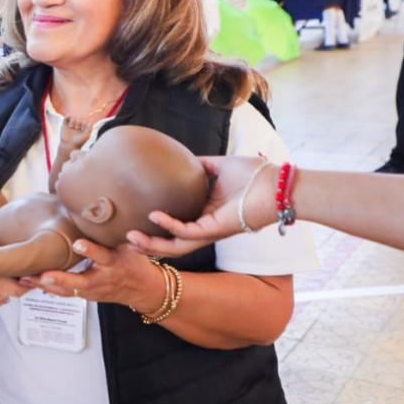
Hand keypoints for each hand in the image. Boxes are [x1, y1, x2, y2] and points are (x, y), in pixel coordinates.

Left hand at [33, 239, 164, 310]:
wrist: (142, 289)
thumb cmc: (133, 262)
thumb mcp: (128, 245)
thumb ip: (113, 232)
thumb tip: (98, 206)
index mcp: (114, 263)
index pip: (102, 256)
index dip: (90, 250)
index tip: (78, 244)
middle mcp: (102, 279)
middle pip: (80, 282)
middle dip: (60, 279)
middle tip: (42, 275)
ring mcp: (92, 291)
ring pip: (68, 291)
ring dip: (46, 286)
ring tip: (24, 278)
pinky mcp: (85, 296)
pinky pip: (64, 294)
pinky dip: (46, 289)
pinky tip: (27, 283)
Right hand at [59, 117, 93, 154]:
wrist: (69, 146)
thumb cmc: (79, 142)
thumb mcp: (87, 135)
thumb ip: (90, 128)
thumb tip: (90, 121)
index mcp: (83, 128)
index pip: (85, 120)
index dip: (84, 123)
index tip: (82, 129)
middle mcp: (77, 126)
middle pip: (79, 118)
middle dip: (79, 122)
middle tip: (77, 128)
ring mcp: (71, 126)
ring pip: (73, 117)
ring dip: (73, 121)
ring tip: (72, 127)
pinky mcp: (64, 125)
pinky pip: (66, 117)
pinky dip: (68, 117)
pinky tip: (69, 121)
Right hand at [124, 155, 276, 257]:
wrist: (278, 186)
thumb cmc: (255, 177)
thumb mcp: (220, 166)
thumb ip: (200, 164)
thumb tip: (181, 156)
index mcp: (205, 214)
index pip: (175, 229)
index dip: (155, 230)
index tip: (134, 224)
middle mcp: (205, 227)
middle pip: (171, 243)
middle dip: (147, 245)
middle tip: (125, 240)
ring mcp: (210, 231)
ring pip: (176, 246)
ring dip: (152, 244)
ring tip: (131, 239)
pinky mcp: (216, 229)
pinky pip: (187, 232)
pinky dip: (169, 226)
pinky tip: (155, 216)